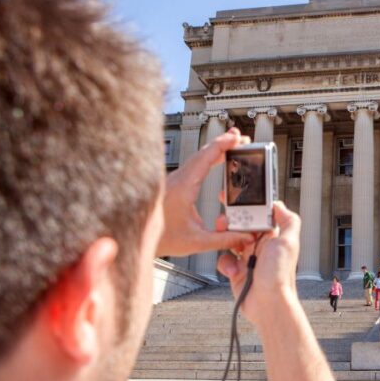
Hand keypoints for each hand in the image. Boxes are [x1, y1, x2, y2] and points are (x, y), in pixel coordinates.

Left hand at [156, 128, 253, 256]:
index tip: (236, 138)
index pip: (205, 158)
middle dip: (222, 143)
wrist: (135, 237)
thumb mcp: (197, 242)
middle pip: (202, 153)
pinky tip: (213, 161)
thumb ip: (224, 239)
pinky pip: (192, 165)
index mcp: (183, 188)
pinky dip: (206, 159)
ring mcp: (173, 180)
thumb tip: (244, 237)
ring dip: (214, 150)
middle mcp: (176, 180)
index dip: (222, 145)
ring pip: (196, 158)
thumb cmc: (159, 239)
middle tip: (240, 139)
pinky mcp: (172, 184)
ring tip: (231, 146)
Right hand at [216, 201, 300, 319]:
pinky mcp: (237, 271)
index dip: (245, 207)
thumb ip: (288, 220)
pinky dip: (226, 264)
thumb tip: (278, 205)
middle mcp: (260, 246)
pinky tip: (235, 271)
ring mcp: (247, 258)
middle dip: (229, 223)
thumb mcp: (288, 242)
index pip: (256, 215)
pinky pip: (224, 260)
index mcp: (272, 236)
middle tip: (223, 222)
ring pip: (228, 241)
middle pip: (239, 226)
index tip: (233, 199)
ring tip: (230, 247)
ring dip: (224, 242)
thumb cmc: (279, 275)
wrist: (268, 304)